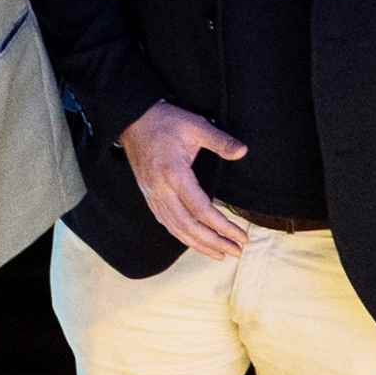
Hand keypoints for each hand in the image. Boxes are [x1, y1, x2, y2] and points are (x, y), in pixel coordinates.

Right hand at [121, 104, 252, 258]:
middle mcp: (161, 190)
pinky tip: (195, 241)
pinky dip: (182, 236)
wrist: (132, 120)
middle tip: (236, 251)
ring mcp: (153, 195)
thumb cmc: (164, 121)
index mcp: (174, 174)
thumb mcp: (195, 125)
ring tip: (220, 254)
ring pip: (176, 228)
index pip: (201, 210)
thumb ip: (220, 141)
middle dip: (214, 242)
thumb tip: (242, 151)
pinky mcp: (149, 195)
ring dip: (199, 244)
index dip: (223, 226)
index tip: (241, 236)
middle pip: (189, 226)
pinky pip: (166, 222)